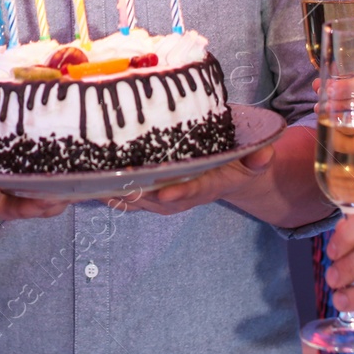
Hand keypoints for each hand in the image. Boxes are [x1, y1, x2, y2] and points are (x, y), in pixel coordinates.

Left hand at [102, 146, 273, 214]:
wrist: (231, 173)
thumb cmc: (239, 158)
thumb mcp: (255, 156)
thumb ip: (259, 156)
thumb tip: (264, 155)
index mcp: (209, 184)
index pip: (194, 189)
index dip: (180, 192)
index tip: (164, 193)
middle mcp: (184, 194)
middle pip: (157, 198)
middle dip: (136, 193)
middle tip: (113, 182)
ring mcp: (166, 195)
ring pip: (138, 199)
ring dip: (117, 193)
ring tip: (93, 182)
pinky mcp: (153, 191)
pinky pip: (128, 195)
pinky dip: (110, 190)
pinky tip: (89, 181)